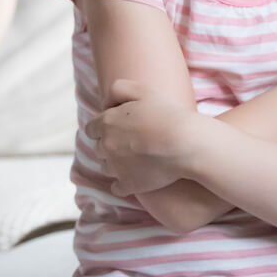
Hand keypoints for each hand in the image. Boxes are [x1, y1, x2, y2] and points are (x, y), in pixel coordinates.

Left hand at [84, 79, 201, 196]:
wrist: (185, 143)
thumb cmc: (166, 113)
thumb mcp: (141, 89)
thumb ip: (118, 89)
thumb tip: (106, 103)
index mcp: (107, 123)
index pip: (91, 129)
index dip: (103, 128)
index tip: (118, 129)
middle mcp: (106, 146)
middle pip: (99, 148)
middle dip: (110, 145)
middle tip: (131, 143)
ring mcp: (116, 167)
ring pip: (106, 168)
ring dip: (116, 164)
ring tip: (136, 159)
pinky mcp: (128, 184)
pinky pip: (117, 188)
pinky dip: (124, 183)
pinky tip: (136, 177)